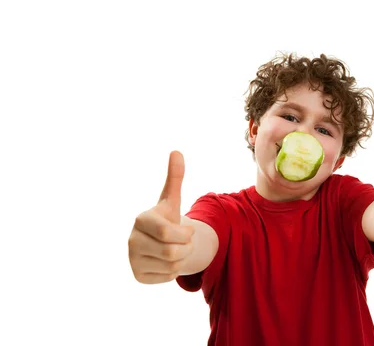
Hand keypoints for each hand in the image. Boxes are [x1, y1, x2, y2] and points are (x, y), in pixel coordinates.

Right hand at [128, 151, 194, 283]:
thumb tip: (176, 151)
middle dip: (186, 247)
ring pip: (172, 266)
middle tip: (182, 241)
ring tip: (174, 249)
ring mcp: (132, 260)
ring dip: (182, 259)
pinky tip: (166, 261)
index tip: (186, 230)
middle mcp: (132, 240)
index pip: (168, 233)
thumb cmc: (166, 217)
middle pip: (172, 252)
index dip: (185, 233)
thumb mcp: (172, 199)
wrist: (159, 240)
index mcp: (141, 220)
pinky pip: (167, 277)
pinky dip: (174, 271)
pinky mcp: (137, 276)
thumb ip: (175, 177)